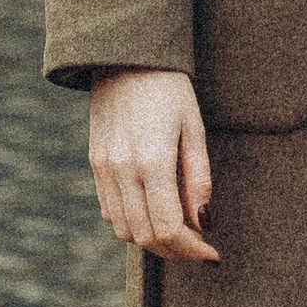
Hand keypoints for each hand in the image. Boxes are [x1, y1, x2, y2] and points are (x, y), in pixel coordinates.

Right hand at [88, 68, 219, 263]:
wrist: (125, 53)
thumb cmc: (168, 86)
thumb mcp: (194, 126)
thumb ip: (199, 178)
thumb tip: (204, 223)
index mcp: (152, 159)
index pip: (168, 228)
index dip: (191, 250)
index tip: (211, 252)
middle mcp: (122, 169)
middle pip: (145, 237)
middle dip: (175, 251)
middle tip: (198, 247)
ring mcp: (104, 168)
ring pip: (123, 230)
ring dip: (152, 240)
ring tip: (178, 231)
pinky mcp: (95, 162)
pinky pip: (109, 210)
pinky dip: (131, 223)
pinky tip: (152, 211)